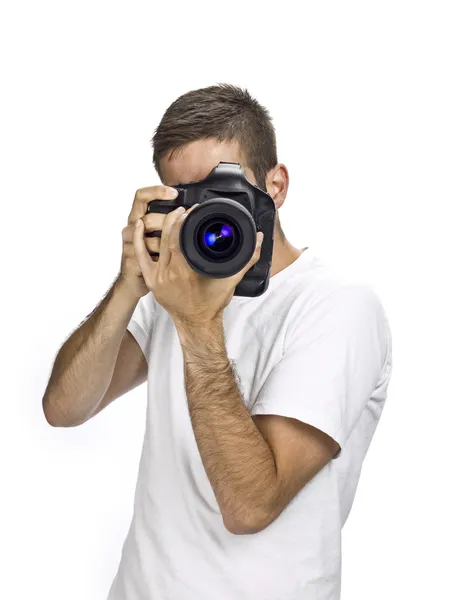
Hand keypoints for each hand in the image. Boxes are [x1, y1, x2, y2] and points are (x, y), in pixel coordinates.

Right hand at [118, 185, 179, 299]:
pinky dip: (154, 248)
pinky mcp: (130, 254)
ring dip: (166, 240)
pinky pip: (143, 249)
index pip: (142, 196)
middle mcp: (131, 225)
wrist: (135, 278)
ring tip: (180, 245)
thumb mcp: (161, 234)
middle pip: (148, 217)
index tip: (174, 193)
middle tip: (186, 222)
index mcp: (138, 216)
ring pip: (148, 236)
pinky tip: (164, 250)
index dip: (156, 191)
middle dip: (168, 221)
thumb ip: (170, 222)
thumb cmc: (151, 255)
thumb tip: (191, 211)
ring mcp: (128, 240)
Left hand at [133, 204, 263, 324]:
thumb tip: (258, 239)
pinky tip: (139, 225)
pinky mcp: (150, 280)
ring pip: (155, 243)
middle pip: (167, 237)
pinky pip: (140, 256)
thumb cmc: (212, 303)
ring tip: (169, 215)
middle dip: (174, 218)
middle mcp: (169, 273)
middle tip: (183, 209)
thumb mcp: (231, 280)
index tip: (192, 209)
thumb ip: (246, 258)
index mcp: (186, 271)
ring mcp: (157, 277)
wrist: (196, 323)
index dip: (185, 219)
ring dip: (161, 226)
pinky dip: (138, 239)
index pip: (180, 236)